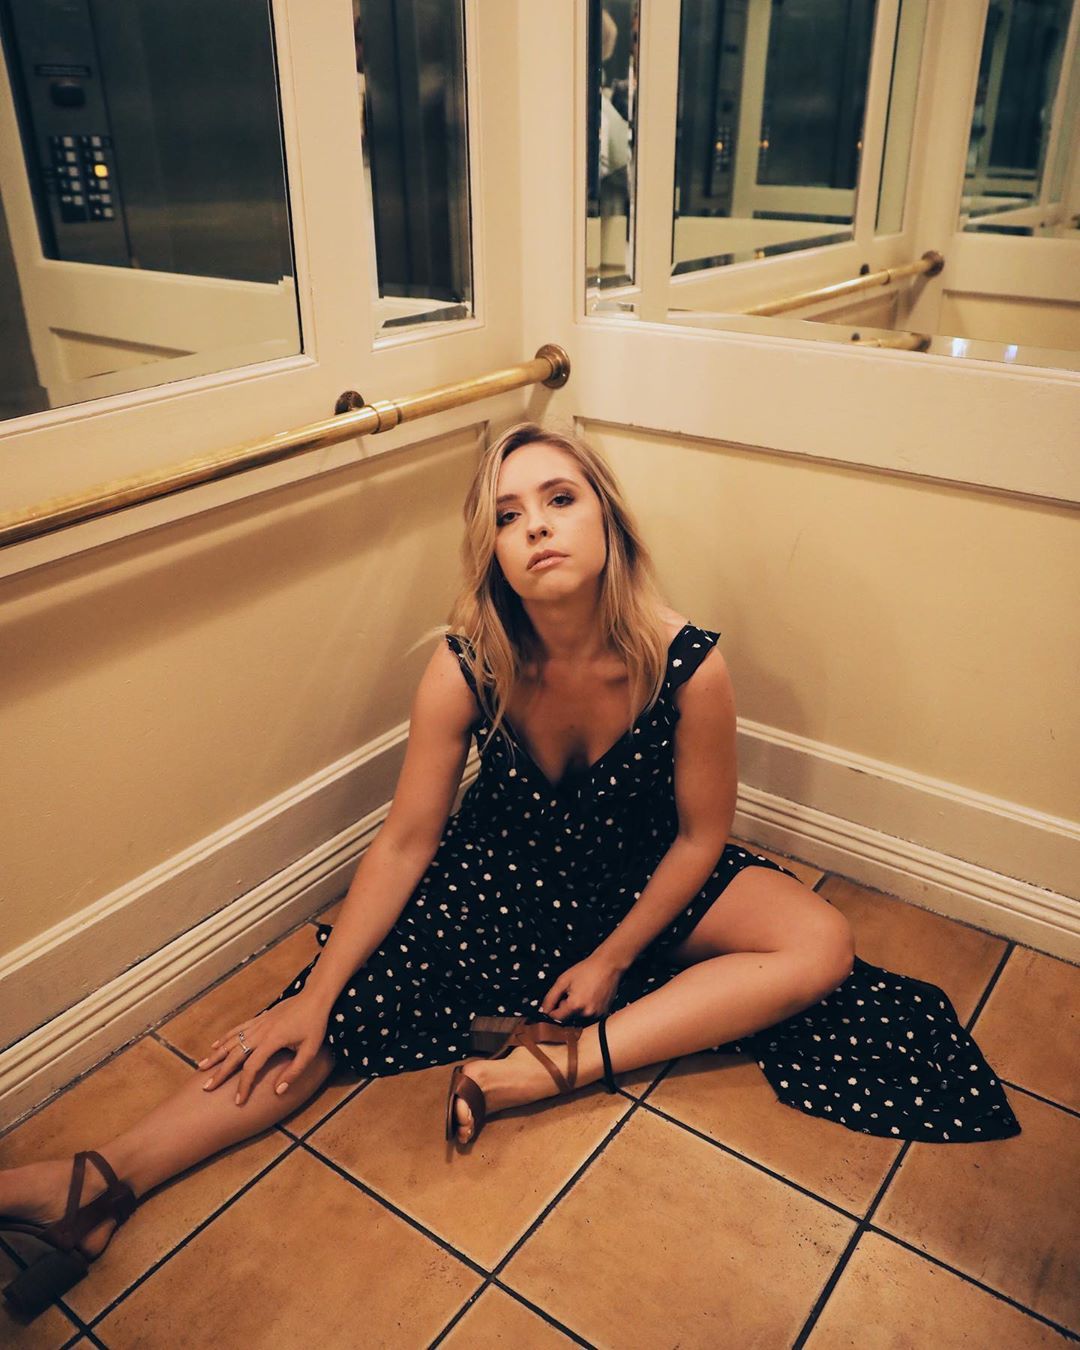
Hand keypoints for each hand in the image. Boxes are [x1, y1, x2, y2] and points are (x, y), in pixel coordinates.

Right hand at [198, 995, 328, 1105]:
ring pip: (231, 1041)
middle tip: (207, 1087)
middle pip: (234, 1054)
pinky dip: (224, 1038)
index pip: (252, 1067)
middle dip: (220, 1072)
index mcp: (272, 1041)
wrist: (315, 997)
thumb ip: (294, 1072)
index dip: (244, 1085)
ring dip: (216, 1055)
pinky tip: (214, 1045)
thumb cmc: (315, 1024)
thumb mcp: (310, 1051)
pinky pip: (237, 1029)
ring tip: (201, 1067)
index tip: (238, 1101)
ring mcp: (258, 1023)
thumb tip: (278, 1091)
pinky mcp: (259, 1018)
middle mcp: (260, 1032)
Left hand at [540, 952, 622, 1021]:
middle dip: (566, 1008)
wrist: (608, 966)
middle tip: (572, 992)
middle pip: (568, 1018)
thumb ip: (551, 997)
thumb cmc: (585, 970)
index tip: (557, 999)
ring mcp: (597, 1014)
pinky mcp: (604, 1013)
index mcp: (575, 1005)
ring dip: (576, 1009)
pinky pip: (589, 1015)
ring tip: (582, 992)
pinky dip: (587, 1008)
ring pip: (579, 1017)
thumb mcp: (563, 980)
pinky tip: (590, 995)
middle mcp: (587, 1013)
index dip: (553, 1009)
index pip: (556, 1018)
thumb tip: (543, 1010)